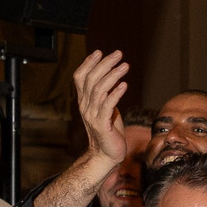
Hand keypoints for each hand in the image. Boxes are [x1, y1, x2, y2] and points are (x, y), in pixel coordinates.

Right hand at [68, 48, 131, 163]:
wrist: (107, 155)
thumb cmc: (110, 131)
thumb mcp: (107, 109)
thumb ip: (107, 95)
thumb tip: (114, 79)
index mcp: (84, 101)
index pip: (80, 78)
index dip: (88, 63)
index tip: (99, 51)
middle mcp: (85, 106)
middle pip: (90, 80)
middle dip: (104, 64)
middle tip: (118, 54)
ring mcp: (92, 115)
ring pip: (99, 90)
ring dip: (113, 75)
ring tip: (125, 65)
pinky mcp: (101, 124)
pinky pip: (107, 105)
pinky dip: (115, 93)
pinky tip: (124, 85)